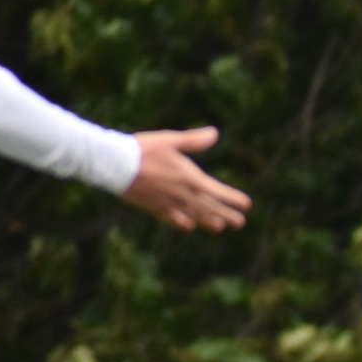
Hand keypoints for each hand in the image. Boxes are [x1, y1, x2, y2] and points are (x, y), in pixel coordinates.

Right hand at [123, 128, 250, 231]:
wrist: (115, 165)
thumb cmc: (143, 149)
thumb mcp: (171, 140)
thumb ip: (194, 140)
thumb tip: (214, 134)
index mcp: (191, 178)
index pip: (219, 193)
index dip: (234, 199)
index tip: (247, 205)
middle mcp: (183, 195)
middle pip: (210, 209)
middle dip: (227, 216)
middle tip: (240, 223)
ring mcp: (169, 204)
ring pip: (195, 218)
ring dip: (209, 222)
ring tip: (219, 227)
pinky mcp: (155, 208)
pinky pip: (174, 220)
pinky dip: (184, 223)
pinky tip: (188, 224)